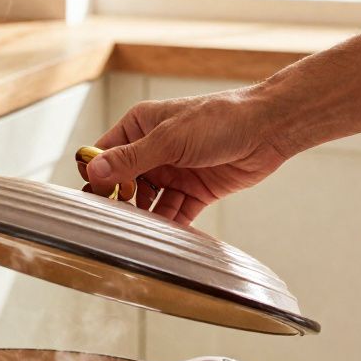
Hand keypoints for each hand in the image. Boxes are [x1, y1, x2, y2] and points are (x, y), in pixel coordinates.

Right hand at [78, 87, 293, 224]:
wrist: (267, 129)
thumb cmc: (218, 120)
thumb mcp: (169, 139)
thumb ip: (131, 158)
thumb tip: (93, 170)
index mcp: (140, 127)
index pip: (105, 154)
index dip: (98, 176)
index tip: (95, 199)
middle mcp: (154, 150)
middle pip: (124, 183)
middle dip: (119, 203)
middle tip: (113, 224)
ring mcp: (174, 172)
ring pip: (149, 203)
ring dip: (144, 218)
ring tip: (138, 236)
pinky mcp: (194, 191)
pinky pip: (175, 213)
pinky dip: (170, 226)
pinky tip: (164, 240)